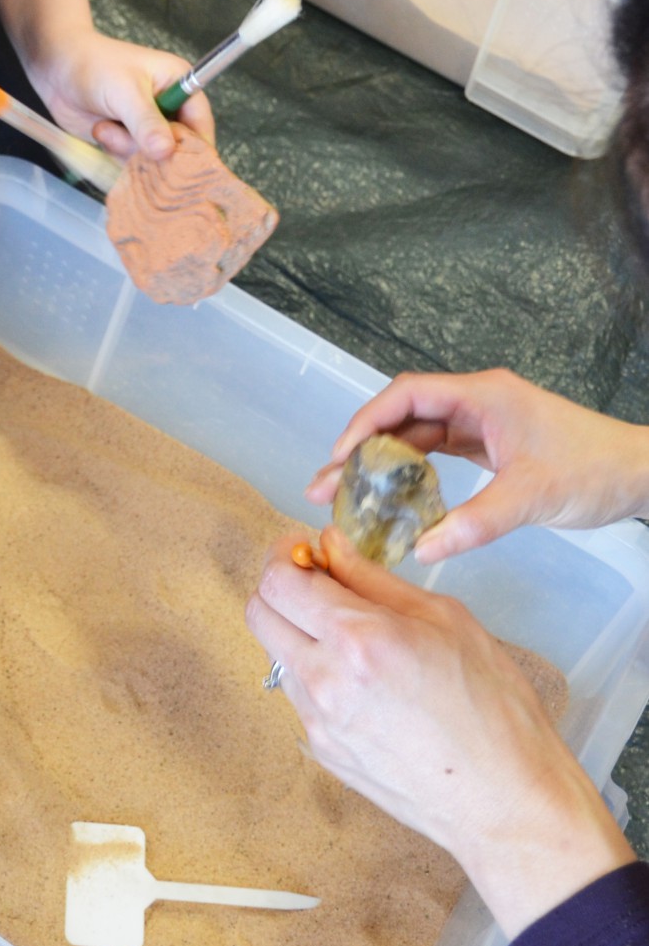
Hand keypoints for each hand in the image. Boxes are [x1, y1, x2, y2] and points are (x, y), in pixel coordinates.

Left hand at [28, 30, 214, 161]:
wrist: (55, 67)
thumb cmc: (93, 65)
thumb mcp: (124, 91)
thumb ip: (146, 122)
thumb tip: (166, 151)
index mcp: (180, 84)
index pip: (200, 124)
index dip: (193, 147)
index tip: (178, 164)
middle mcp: (168, 107)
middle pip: (178, 148)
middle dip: (153, 151)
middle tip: (127, 139)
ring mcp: (146, 126)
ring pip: (152, 158)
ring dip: (127, 150)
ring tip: (105, 127)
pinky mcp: (126, 139)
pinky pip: (131, 160)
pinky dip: (116, 153)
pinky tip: (100, 132)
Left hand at [246, 529, 634, 936]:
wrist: (507, 803)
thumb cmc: (495, 710)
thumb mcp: (446, 620)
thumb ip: (374, 578)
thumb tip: (331, 544)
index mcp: (358, 639)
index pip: (278, 581)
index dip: (285, 554)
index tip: (306, 549)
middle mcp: (326, 682)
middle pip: (259, 614)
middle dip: (280, 587)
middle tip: (318, 582)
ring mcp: (319, 724)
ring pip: (277, 656)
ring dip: (298, 633)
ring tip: (352, 635)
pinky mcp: (324, 753)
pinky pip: (300, 697)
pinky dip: (316, 674)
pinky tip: (363, 680)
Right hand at [305, 370, 648, 564]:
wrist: (639, 474)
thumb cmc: (594, 470)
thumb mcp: (531, 497)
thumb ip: (475, 522)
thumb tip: (423, 550)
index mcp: (482, 396)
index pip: (406, 396)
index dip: (366, 422)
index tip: (340, 456)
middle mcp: (477, 402)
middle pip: (403, 417)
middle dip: (363, 449)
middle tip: (327, 486)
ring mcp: (484, 424)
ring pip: (418, 437)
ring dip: (384, 464)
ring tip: (348, 495)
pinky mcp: (491, 445)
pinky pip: (440, 454)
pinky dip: (414, 474)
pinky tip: (396, 499)